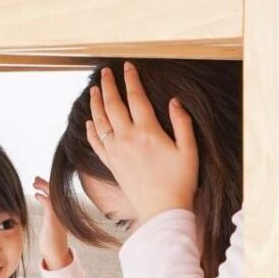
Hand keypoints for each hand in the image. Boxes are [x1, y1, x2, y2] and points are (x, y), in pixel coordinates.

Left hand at [32, 177, 72, 270]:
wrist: (56, 254)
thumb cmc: (51, 242)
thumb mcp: (51, 226)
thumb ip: (50, 217)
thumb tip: (47, 213)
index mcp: (60, 213)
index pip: (55, 195)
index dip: (46, 186)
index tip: (38, 182)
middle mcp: (61, 212)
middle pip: (55, 192)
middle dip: (44, 184)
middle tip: (35, 179)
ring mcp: (58, 215)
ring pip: (52, 195)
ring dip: (43, 187)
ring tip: (34, 183)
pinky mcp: (53, 220)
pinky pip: (49, 204)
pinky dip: (43, 197)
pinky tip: (37, 195)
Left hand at [86, 63, 197, 222]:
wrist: (162, 210)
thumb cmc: (180, 181)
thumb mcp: (189, 149)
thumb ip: (181, 122)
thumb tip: (174, 101)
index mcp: (147, 131)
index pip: (135, 97)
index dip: (130, 79)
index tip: (127, 67)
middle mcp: (127, 138)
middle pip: (112, 104)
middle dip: (108, 85)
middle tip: (105, 72)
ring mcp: (116, 151)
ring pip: (100, 121)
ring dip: (95, 103)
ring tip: (93, 90)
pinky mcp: (111, 164)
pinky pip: (96, 143)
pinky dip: (90, 130)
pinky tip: (89, 122)